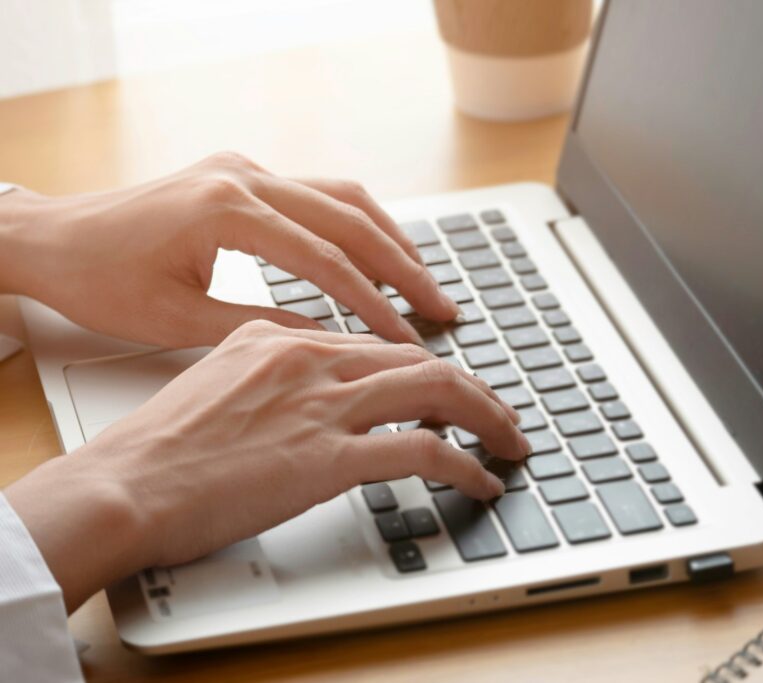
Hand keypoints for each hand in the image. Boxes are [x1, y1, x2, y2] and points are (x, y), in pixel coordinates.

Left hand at [0, 152, 455, 346]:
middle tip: (443, 307)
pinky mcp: (241, 175)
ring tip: (424, 281)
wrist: (52, 239)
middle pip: (350, 218)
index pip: (324, 261)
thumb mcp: (177, 321)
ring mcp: (244, 169)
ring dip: (389, 239)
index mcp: (226, 210)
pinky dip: (356, 224)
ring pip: (342, 196)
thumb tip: (328, 340)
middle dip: (403, 267)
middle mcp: (242, 177)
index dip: (373, 306)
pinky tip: (378, 252)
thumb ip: (261, 327)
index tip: (408, 339)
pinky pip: (319, 192)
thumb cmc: (100, 280)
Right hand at [4, 321, 530, 611]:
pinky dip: (465, 466)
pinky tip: (481, 481)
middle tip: (500, 413)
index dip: (425, 366)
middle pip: (421, 360)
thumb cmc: (158, 447)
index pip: (378, 343)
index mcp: (283, 337)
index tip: (449, 386)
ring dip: (487, 418)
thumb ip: (267, 371)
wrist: (124, 485)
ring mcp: (324, 405)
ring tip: (509, 442)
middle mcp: (312, 360)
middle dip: (473, 388)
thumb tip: (304, 385)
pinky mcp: (330, 455)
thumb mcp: (215, 379)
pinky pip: (424, 452)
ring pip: (438, 392)